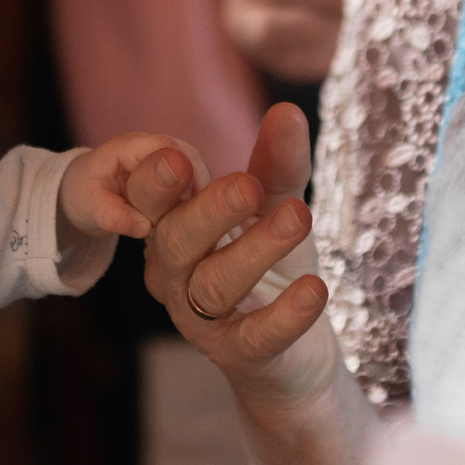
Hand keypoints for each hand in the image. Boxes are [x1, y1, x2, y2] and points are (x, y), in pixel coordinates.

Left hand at [58, 133, 210, 248]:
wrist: (75, 193)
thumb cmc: (82, 195)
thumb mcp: (91, 209)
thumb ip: (114, 216)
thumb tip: (145, 227)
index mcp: (128, 147)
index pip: (168, 147)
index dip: (187, 169)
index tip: (197, 199)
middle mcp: (147, 146)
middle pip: (186, 154)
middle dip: (198, 181)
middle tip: (199, 214)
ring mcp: (157, 157)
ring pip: (190, 166)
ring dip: (196, 189)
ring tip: (196, 218)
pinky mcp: (163, 171)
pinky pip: (186, 178)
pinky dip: (191, 195)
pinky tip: (189, 217)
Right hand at [129, 104, 347, 408]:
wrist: (296, 350)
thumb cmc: (272, 266)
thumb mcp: (274, 207)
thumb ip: (276, 165)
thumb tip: (286, 110)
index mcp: (173, 229)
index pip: (148, 202)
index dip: (156, 182)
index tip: (178, 156)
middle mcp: (176, 275)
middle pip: (177, 241)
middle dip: (209, 211)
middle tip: (246, 185)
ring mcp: (202, 319)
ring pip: (215, 285)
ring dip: (257, 249)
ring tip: (300, 215)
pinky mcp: (240, 354)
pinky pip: (257, 336)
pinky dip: (286, 314)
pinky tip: (315, 288)